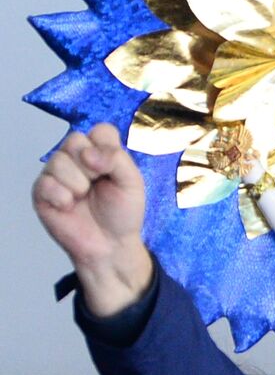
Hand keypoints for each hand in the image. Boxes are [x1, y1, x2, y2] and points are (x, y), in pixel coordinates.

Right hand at [32, 123, 152, 316]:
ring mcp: (57, 174)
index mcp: (100, 152)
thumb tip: (88, 153)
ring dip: (78, 184)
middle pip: (75, 140)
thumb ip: (116, 159)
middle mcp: (76, 158)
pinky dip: (63, 197)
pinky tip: (70, 207)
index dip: (107, 147)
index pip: (100, 130)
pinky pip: (46, 183)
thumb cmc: (122, 212)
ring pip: (59, 160)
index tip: (112, 168)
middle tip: (98, 185)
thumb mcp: (132, 182)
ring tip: (84, 198)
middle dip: (91, 166)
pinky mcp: (42, 192)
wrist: (110, 244)